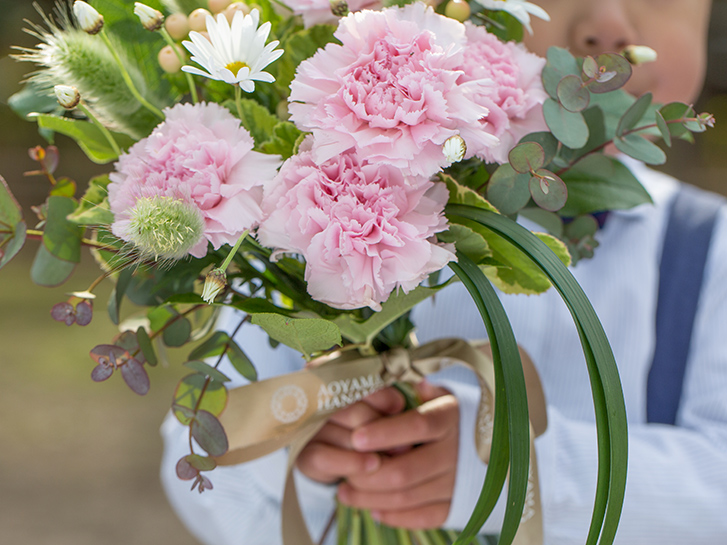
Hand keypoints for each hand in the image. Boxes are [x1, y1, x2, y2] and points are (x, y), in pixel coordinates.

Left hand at [296, 381, 458, 529]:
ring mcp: (458, 482)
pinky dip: (395, 516)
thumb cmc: (455, 413)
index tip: (356, 437)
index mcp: (450, 418)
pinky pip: (424, 517)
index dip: (384, 433)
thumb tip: (407, 384)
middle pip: (406, 470)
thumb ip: (423, 390)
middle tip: (343, 472)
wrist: (497, 443)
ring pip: (409, 497)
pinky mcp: (459, 505)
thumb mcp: (443, 392)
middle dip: (368, 474)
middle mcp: (456, 452)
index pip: (416, 426)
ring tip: (344, 492)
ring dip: (371, 498)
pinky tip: (372, 509)